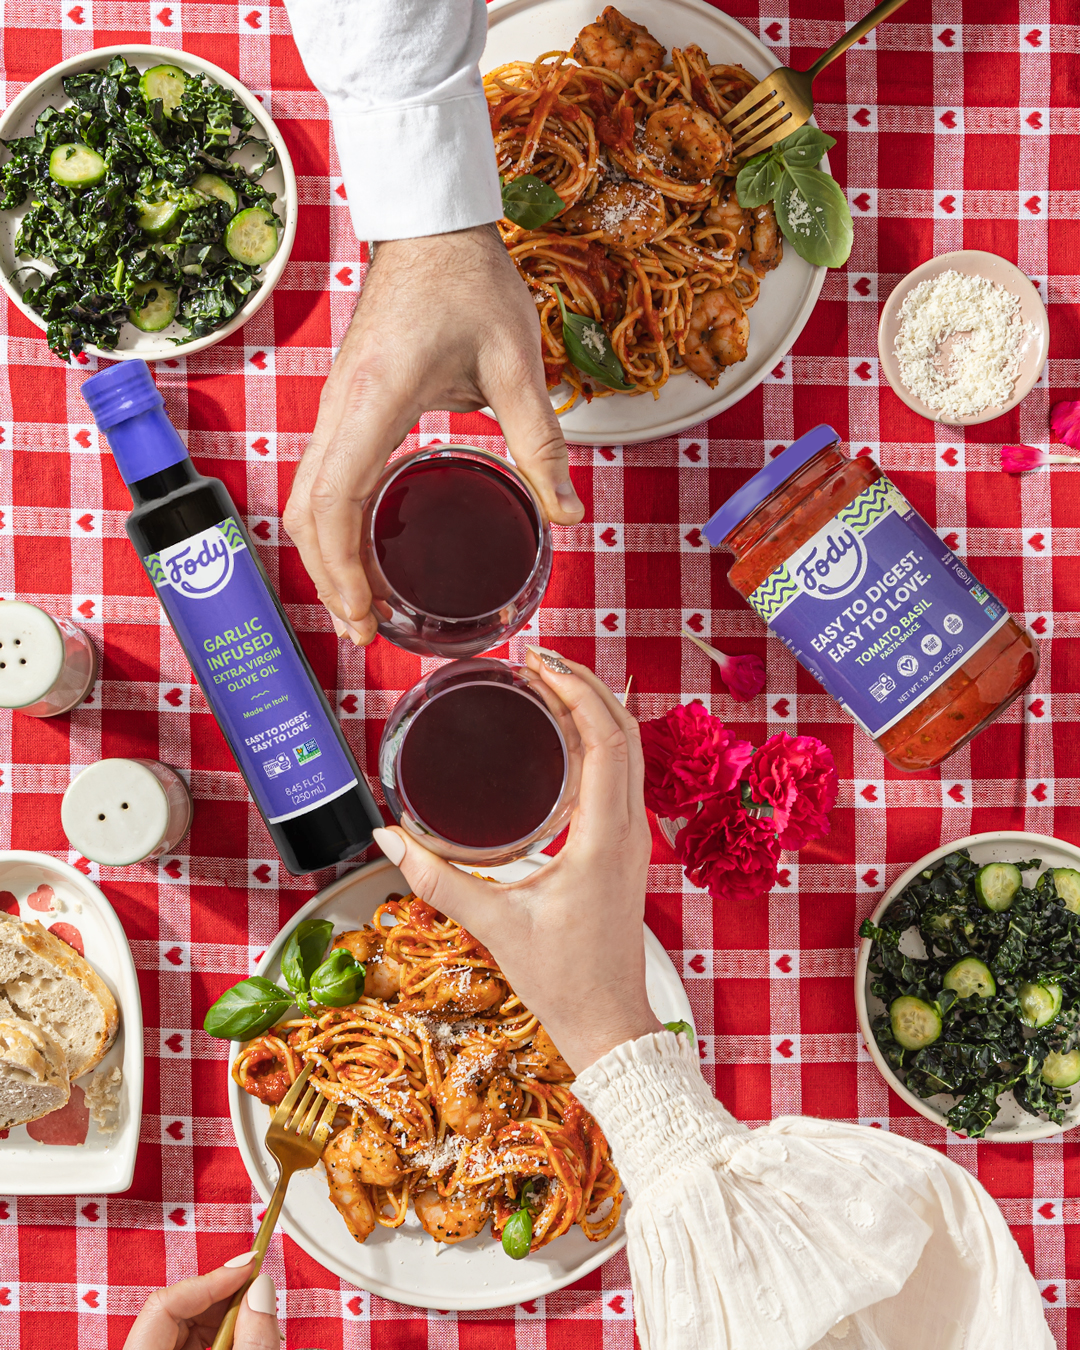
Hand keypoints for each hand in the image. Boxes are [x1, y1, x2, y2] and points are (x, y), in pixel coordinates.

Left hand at [124, 1254, 277, 1349]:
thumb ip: (251, 1338)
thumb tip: (262, 1290)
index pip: (164, 1303)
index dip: (211, 1280)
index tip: (248, 1267)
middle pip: (177, 1309)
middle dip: (222, 1297)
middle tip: (257, 1290)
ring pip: (186, 1325)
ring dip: (225, 1316)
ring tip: (254, 1319)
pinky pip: (191, 1342)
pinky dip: (221, 1334)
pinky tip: (241, 1336)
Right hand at [283, 224, 585, 643]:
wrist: (430, 224)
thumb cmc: (468, 281)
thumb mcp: (516, 363)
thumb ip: (542, 443)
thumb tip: (566, 515)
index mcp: (375, 400)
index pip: (334, 502)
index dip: (342, 568)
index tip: (365, 615)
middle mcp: (339, 409)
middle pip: (306, 513)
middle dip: (330, 578)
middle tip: (366, 631)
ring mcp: (334, 407)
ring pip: (305, 498)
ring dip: (327, 555)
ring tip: (365, 605)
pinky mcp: (344, 406)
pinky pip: (322, 478)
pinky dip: (333, 525)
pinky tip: (366, 551)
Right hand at [373, 649, 662, 1071]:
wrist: (607, 1022)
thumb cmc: (562, 979)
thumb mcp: (494, 925)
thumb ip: (437, 879)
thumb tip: (389, 840)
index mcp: (604, 839)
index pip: (608, 741)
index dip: (577, 691)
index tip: (538, 664)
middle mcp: (631, 830)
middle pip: (626, 732)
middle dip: (586, 685)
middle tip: (536, 660)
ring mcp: (637, 838)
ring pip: (631, 751)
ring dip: (596, 709)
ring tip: (548, 684)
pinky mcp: (628, 848)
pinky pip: (624, 775)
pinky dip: (600, 740)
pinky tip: (563, 737)